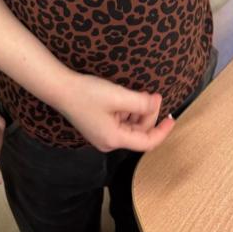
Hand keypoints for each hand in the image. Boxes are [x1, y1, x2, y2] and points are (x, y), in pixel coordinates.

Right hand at [58, 74, 174, 152]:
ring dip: (138, 112)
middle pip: (139, 133)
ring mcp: (102, 135)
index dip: (162, 131)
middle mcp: (109, 142)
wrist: (60, 89)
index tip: (172, 118)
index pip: (147, 142)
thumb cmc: (87, 93)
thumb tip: (157, 102)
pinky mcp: (98, 127)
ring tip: (139, 94)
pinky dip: (128, 111)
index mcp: (114, 139)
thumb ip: (141, 102)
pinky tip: (126, 98)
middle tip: (152, 95)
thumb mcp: (118, 96)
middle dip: (148, 114)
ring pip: (130, 127)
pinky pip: (120, 122)